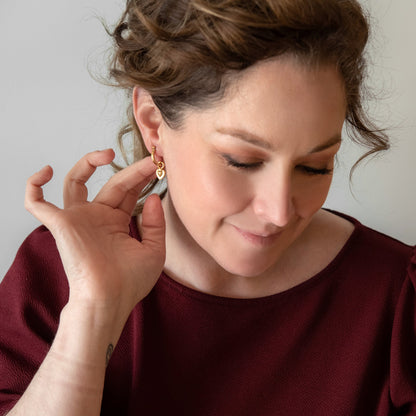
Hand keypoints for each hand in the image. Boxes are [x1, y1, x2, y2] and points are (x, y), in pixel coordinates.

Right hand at [25, 149, 164, 322]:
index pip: (129, 191)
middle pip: (113, 182)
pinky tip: (44, 171)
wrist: (109, 301)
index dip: (142, 176)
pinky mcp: (60, 224)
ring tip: (109, 153)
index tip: (158, 164)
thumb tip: (153, 198)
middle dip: (133, 170)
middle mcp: (96, 216)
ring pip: (75, 181)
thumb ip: (155, 223)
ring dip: (88, 163)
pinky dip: (33, 186)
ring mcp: (78, 219)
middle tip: (152, 160)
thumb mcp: (153, 250)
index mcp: (116, 222)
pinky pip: (37, 203)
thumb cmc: (130, 282)